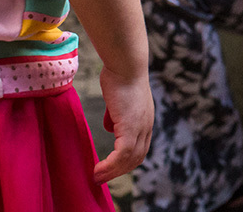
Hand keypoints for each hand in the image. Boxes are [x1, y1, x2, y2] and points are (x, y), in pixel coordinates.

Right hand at [93, 66, 153, 182]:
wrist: (126, 64)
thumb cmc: (120, 76)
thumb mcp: (118, 99)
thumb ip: (116, 114)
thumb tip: (111, 127)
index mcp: (145, 120)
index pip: (139, 148)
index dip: (126, 161)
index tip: (111, 168)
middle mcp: (146, 126)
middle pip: (136, 158)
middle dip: (119, 171)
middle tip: (101, 178)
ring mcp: (140, 127)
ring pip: (129, 159)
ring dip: (112, 172)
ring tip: (97, 177)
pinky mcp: (131, 126)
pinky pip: (122, 154)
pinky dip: (110, 165)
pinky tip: (98, 169)